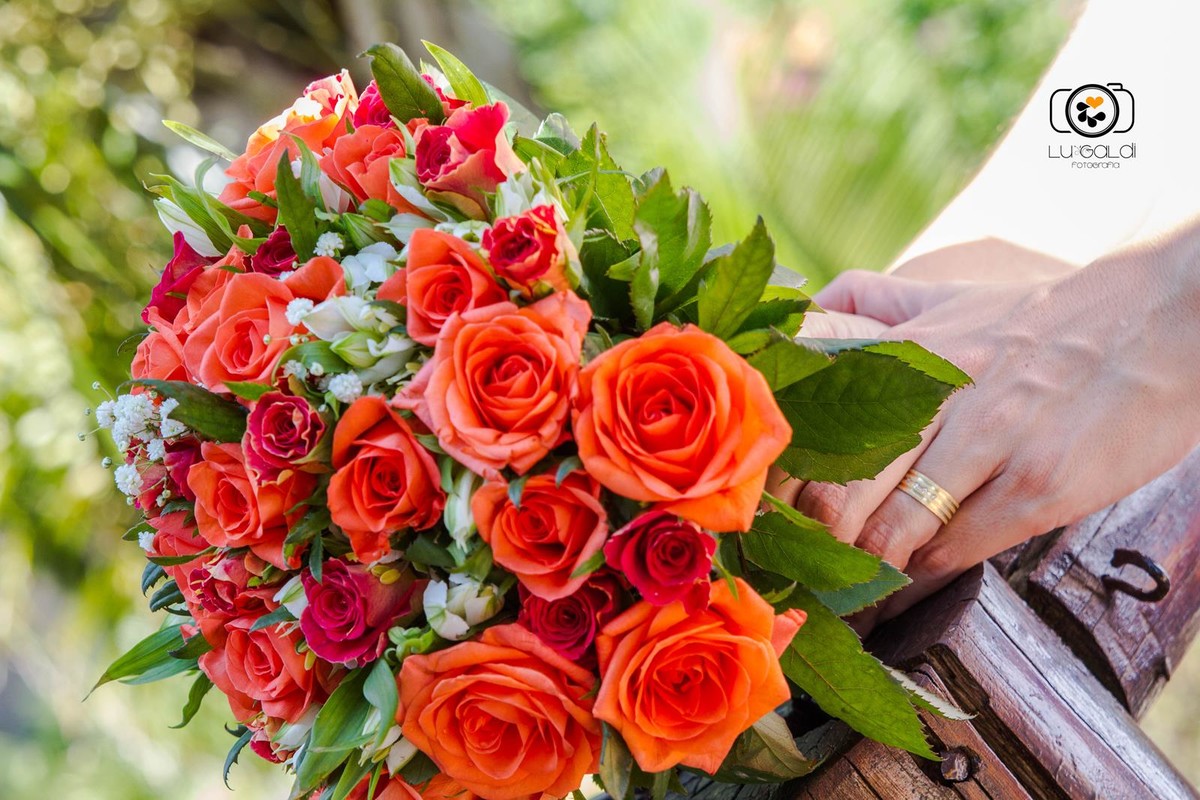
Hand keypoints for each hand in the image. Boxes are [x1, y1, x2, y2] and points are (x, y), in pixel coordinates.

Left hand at [777, 232, 1199, 623]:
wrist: (1161, 320)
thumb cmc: (1044, 318)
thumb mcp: (950, 299)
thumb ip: (877, 303)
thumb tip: (809, 307)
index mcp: (902, 353)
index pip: (809, 434)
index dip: (779, 491)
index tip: (765, 524)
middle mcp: (935, 397)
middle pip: (836, 494)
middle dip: (809, 549)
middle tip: (796, 577)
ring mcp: (988, 443)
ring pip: (888, 532)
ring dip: (860, 578)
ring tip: (844, 599)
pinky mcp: (1038, 486)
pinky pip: (954, 552)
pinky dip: (919, 581)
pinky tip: (906, 590)